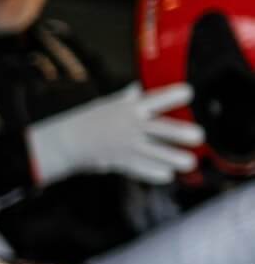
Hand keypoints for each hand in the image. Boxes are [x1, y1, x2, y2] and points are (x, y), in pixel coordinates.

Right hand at [30, 83, 202, 186]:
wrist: (66, 142)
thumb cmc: (88, 120)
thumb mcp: (108, 104)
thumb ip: (128, 98)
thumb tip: (138, 88)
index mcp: (131, 107)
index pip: (157, 98)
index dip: (174, 95)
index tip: (188, 93)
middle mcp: (132, 125)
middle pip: (162, 129)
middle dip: (181, 133)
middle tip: (197, 136)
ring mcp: (127, 145)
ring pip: (156, 152)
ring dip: (174, 158)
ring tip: (189, 163)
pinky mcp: (121, 161)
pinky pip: (141, 168)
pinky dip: (154, 173)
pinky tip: (167, 175)